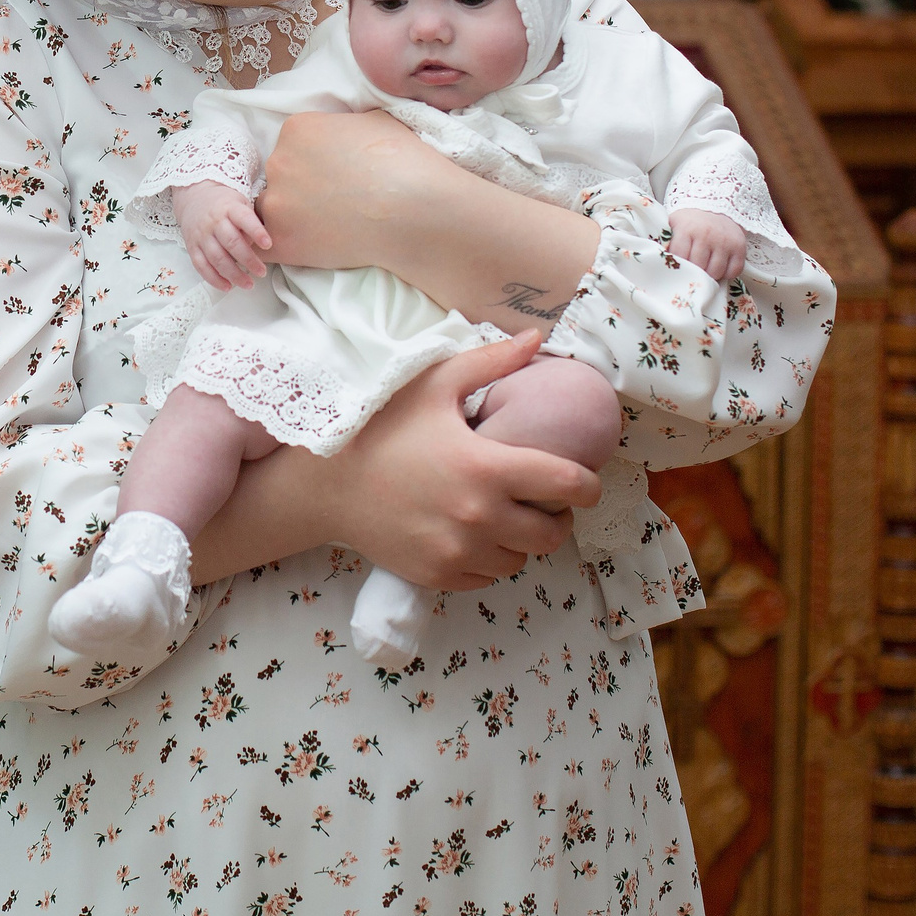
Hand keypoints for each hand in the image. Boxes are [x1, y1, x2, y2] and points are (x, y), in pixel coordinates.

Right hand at [176, 181, 269, 288]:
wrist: (194, 198)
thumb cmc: (224, 204)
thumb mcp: (240, 204)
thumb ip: (250, 223)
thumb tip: (259, 247)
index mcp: (229, 208)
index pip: (244, 219)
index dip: (256, 232)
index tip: (268, 244)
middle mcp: (214, 222)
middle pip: (231, 243)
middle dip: (248, 260)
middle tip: (262, 272)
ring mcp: (201, 235)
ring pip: (217, 258)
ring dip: (233, 274)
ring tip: (248, 284)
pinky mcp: (192, 247)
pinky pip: (201, 266)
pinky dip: (214, 279)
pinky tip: (227, 286)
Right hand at [193, 336, 600, 590]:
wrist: (327, 484)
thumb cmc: (382, 426)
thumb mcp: (434, 384)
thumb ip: (491, 361)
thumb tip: (537, 338)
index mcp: (487, 467)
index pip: (568, 486)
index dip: (588, 485)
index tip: (584, 481)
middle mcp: (479, 516)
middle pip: (552, 533)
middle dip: (556, 516)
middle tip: (542, 499)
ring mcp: (458, 552)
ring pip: (520, 559)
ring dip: (522, 540)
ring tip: (505, 516)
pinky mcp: (439, 575)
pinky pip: (487, 577)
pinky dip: (490, 559)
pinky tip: (474, 534)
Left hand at [255, 110, 447, 271]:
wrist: (416, 211)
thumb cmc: (404, 163)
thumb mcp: (374, 121)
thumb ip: (344, 125)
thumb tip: (342, 133)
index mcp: (298, 128)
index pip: (293, 146)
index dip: (314, 163)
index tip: (335, 176)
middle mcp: (279, 161)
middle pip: (281, 176)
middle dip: (302, 188)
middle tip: (334, 203)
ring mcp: (277, 202)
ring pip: (271, 210)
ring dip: (291, 218)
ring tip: (326, 227)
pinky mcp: (282, 240)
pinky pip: (264, 245)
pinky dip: (277, 248)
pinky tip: (300, 249)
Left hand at [667, 208, 745, 283]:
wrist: (715, 205)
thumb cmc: (690, 221)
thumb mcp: (673, 225)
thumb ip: (666, 242)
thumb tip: (657, 263)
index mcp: (687, 229)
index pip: (680, 257)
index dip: (678, 266)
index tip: (678, 268)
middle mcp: (707, 235)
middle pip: (698, 268)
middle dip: (694, 273)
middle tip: (692, 271)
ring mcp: (724, 241)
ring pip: (716, 272)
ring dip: (710, 275)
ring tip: (705, 269)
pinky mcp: (739, 246)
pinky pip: (734, 271)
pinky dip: (727, 274)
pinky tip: (719, 267)